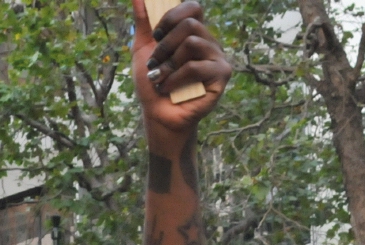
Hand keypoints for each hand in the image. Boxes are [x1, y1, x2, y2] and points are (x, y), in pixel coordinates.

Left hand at [132, 0, 230, 134]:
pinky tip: (167, 88)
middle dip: (164, 45)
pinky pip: (195, 66)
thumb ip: (143, 23)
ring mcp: (217, 57)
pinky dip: (174, 78)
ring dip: (167, 63)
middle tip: (153, 63)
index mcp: (193, 33)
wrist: (157, 115)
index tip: (156, 34)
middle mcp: (208, 42)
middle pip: (190, 24)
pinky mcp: (221, 74)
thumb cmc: (153, 83)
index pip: (192, 7)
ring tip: (158, 78)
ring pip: (192, 43)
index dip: (172, 15)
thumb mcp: (143, 50)